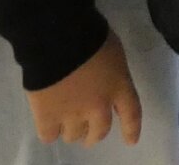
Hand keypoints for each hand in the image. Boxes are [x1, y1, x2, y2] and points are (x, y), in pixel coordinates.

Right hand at [26, 28, 140, 146]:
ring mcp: (73, 114)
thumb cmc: (90, 35)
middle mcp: (99, 107)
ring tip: (65, 121)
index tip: (131, 142)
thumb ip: (112, 73)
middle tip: (88, 134)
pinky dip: (49, 131)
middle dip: (94, 134)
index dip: (131, 130)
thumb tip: (104, 81)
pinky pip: (49, 136)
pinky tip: (47, 122)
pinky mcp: (47, 117)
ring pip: (74, 136)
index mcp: (119, 87)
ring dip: (71, 130)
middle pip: (100, 132)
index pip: (132, 114)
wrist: (58, 38)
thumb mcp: (113, 52)